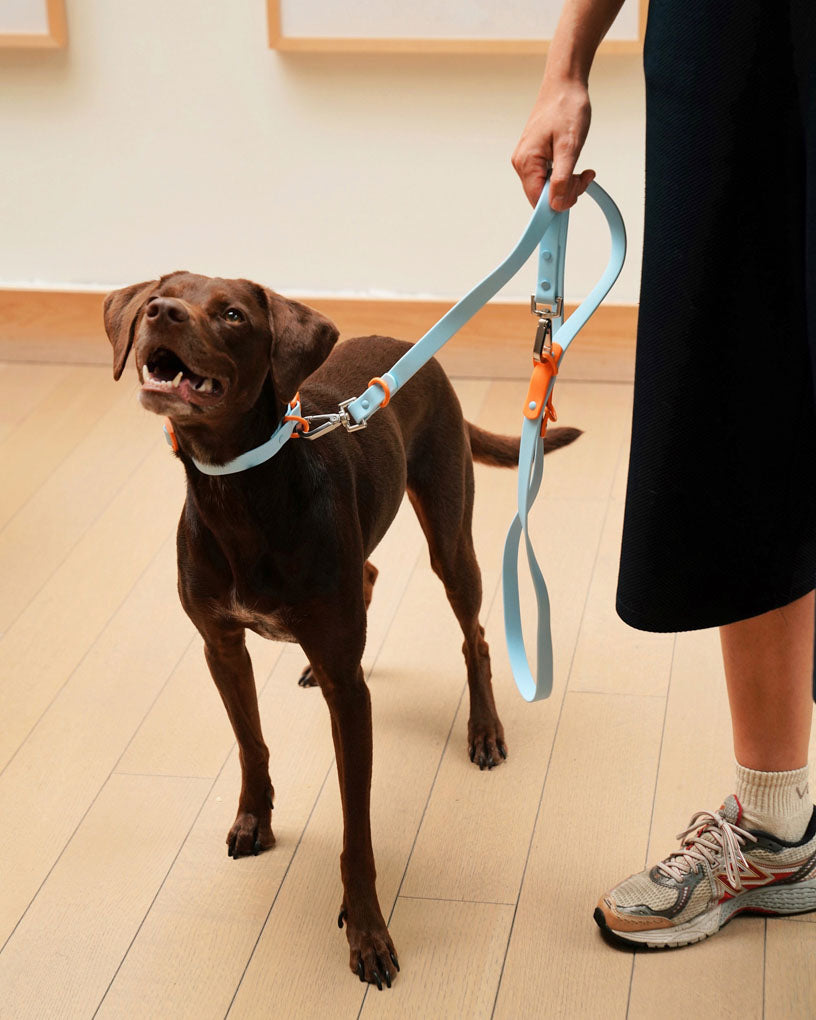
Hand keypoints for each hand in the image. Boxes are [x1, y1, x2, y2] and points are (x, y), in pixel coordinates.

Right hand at [512, 75, 595, 209]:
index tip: (578, 189)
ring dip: (566, 184)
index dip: (559, 201)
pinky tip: (572, 165)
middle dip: (566, 192)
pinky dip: (563, 176)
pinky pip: (546, 177)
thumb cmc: (566, 108)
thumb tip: (556, 204)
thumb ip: (562, 179)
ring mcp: (526, 160)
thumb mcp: (569, 146)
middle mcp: (521, 163)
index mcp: (526, 162)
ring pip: (546, 188)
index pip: (538, 200)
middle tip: (584, 176)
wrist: (564, 84)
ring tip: (582, 170)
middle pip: (542, 196)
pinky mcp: (533, 156)